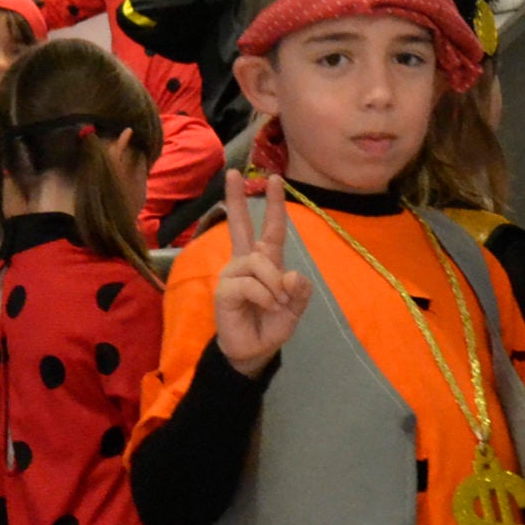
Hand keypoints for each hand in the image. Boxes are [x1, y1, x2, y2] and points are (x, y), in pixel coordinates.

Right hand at [213, 173, 311, 376]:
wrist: (254, 351)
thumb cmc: (271, 325)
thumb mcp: (295, 308)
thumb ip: (299, 291)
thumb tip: (291, 276)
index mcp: (266, 261)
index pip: (271, 229)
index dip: (274, 205)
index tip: (275, 179)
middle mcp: (246, 262)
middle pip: (240, 225)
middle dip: (237, 198)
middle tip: (233, 173)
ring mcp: (233, 274)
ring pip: (258, 262)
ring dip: (273, 284)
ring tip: (276, 304)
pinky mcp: (224, 289)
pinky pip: (249, 283)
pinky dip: (264, 296)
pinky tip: (267, 307)